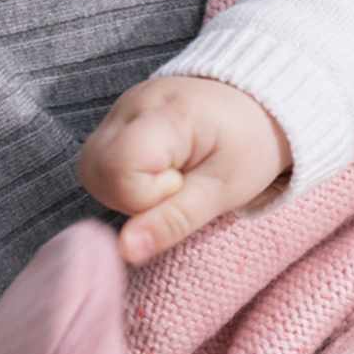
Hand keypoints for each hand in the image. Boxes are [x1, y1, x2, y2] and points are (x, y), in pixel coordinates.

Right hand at [78, 73, 292, 263]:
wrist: (262, 106)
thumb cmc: (251, 144)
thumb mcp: (225, 188)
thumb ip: (174, 220)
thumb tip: (125, 251)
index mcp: (167, 113)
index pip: (118, 168)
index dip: (146, 195)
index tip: (185, 185)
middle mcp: (134, 103)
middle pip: (95, 169)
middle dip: (132, 196)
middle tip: (180, 185)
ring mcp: (122, 106)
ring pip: (92, 168)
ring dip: (127, 189)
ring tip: (172, 176)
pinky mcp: (119, 116)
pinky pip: (100, 159)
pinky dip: (125, 176)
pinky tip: (159, 168)